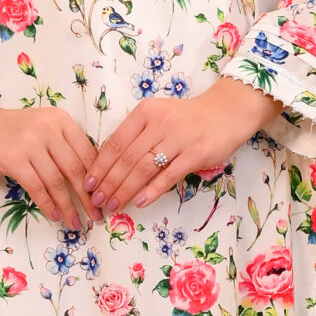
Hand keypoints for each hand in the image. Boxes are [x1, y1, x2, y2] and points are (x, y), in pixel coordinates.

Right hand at [0, 88, 97, 231]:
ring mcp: (30, 143)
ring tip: (75, 223)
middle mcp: (48, 128)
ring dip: (69, 206)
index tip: (105, 198)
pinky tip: (55, 216)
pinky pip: (37, 187)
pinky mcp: (13, 159)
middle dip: (89, 197)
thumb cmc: (9, 130)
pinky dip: (48, 205)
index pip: (87, 152)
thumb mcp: (42, 128)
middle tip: (97, 216)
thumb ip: (63, 145)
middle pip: (76, 168)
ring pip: (57, 181)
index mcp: (60, 120)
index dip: (99, 178)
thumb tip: (90, 179)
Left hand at [85, 78, 280, 220]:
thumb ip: (137, 135)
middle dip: (108, 182)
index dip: (100, 165)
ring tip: (113, 205)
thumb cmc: (188, 117)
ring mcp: (178, 138)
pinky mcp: (195, 154)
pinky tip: (139, 202)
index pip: (115, 142)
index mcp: (145, 112)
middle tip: (96, 201)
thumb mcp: (159, 116)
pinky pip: (168, 175)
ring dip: (125, 190)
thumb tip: (110, 165)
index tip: (88, 183)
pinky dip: (152, 190)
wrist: (228, 110)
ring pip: (144, 168)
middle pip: (126, 158)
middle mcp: (159, 123)